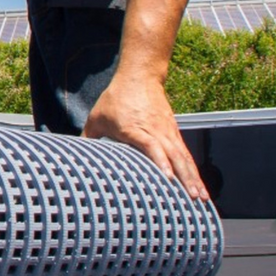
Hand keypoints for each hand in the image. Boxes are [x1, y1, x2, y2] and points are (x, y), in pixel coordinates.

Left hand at [83, 74, 208, 200]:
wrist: (139, 77)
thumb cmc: (115, 99)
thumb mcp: (96, 118)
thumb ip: (87, 140)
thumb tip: (74, 159)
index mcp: (134, 128)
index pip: (151, 145)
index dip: (160, 161)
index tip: (167, 177)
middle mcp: (155, 130)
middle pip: (174, 155)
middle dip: (185, 178)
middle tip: (193, 199)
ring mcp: (167, 131)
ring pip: (183, 157)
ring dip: (194, 178)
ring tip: (201, 199)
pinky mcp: (173, 132)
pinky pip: (185, 153)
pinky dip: (193, 170)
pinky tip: (198, 185)